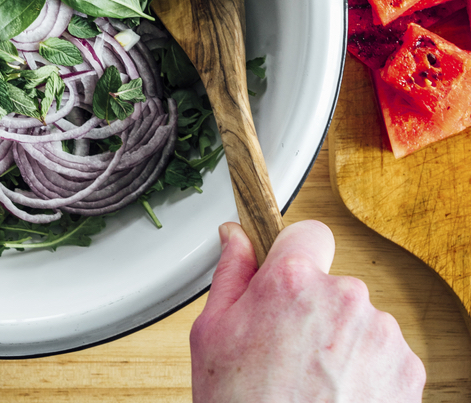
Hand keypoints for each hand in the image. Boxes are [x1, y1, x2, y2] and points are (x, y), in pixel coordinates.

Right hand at [190, 220, 425, 402]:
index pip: (308, 233)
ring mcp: (380, 334)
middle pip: (331, 282)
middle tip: (286, 348)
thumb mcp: (212, 333)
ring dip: (342, 339)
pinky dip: (366, 370)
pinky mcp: (407, 370)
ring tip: (313, 381)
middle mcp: (343, 298)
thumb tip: (235, 236)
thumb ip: (230, 272)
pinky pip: (384, 352)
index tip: (287, 273)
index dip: (294, 253)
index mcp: (293, 282)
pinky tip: (337, 396)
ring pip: (358, 318)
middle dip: (313, 306)